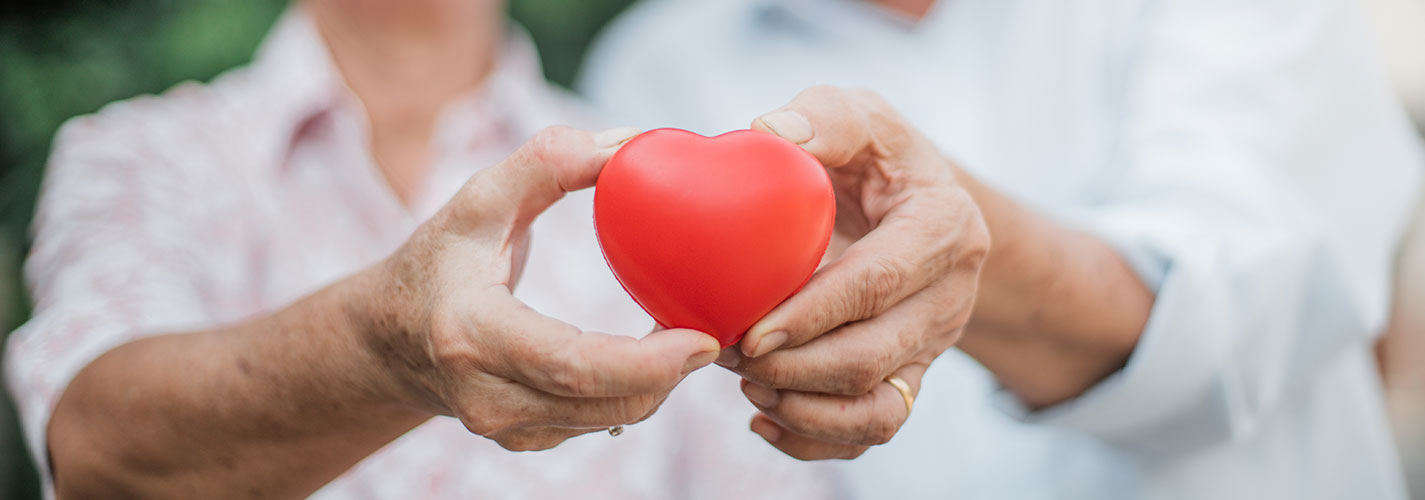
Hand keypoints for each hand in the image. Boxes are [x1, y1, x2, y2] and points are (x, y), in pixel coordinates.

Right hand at [361, 126, 721, 450]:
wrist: (388, 337)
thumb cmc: (439, 260)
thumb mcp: (478, 199)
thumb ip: (546, 162)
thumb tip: (626, 144)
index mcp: (469, 332)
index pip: (571, 363)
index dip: (645, 362)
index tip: (701, 340)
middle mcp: (484, 394)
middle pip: (602, 402)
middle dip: (669, 375)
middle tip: (713, 336)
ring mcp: (503, 428)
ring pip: (608, 419)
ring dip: (658, 384)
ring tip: (685, 336)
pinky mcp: (523, 441)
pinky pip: (597, 422)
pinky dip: (634, 393)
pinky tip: (650, 357)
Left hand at [721, 86, 989, 458]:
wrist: (911, 199)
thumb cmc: (874, 154)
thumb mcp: (859, 116)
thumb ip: (822, 118)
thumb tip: (770, 133)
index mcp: (943, 225)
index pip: (879, 283)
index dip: (815, 314)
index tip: (752, 329)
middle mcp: (950, 294)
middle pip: (873, 357)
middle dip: (793, 368)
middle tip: (726, 351)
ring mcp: (933, 343)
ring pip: (877, 410)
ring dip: (802, 408)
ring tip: (743, 382)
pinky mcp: (911, 375)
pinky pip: (873, 431)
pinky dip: (815, 438)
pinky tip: (761, 420)